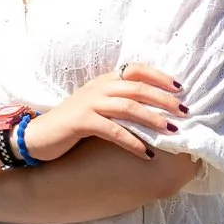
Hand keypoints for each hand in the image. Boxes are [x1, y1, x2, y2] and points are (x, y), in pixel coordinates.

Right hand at [24, 64, 185, 160]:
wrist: (38, 136)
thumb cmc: (71, 125)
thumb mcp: (96, 107)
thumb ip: (118, 103)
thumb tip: (153, 111)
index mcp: (103, 81)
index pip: (136, 69)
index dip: (160, 77)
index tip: (180, 88)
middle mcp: (98, 88)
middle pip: (138, 88)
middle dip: (164, 100)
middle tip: (184, 113)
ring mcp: (89, 103)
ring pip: (129, 107)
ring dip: (154, 120)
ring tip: (172, 132)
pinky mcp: (81, 122)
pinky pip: (113, 130)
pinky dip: (133, 142)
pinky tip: (147, 153)